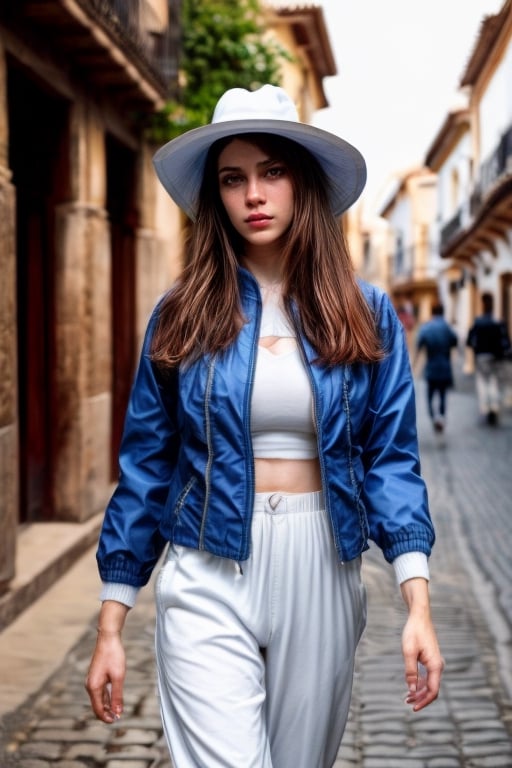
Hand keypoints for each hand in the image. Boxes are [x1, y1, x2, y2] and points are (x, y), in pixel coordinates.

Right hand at [85, 629, 125, 722]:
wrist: (108, 638)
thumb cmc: (114, 655)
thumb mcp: (118, 676)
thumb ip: (117, 695)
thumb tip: (117, 712)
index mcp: (93, 687)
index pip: (98, 709)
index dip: (106, 717)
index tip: (116, 721)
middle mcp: (90, 685)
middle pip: (97, 705)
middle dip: (106, 713)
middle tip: (117, 718)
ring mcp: (92, 680)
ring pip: (98, 699)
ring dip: (106, 706)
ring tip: (116, 712)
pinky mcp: (96, 676)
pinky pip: (100, 691)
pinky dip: (106, 698)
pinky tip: (112, 700)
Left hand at [400, 578, 443, 711]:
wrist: (419, 616)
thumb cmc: (414, 632)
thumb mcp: (408, 651)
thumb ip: (410, 671)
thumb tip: (411, 690)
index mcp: (435, 665)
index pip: (432, 691)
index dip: (424, 701)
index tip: (413, 708)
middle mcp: (438, 666)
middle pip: (432, 689)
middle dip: (420, 698)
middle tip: (407, 703)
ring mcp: (435, 663)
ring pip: (430, 684)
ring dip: (420, 692)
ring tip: (407, 697)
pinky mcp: (431, 660)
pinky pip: (428, 676)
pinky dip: (420, 683)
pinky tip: (411, 685)